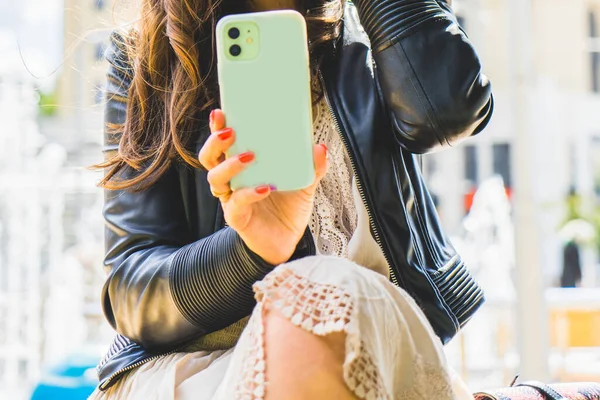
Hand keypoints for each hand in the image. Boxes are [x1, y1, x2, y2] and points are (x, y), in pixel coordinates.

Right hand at [198, 109, 327, 264]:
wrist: (288, 241)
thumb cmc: (288, 208)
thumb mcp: (304, 184)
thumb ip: (313, 167)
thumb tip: (320, 147)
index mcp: (241, 167)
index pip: (222, 144)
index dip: (217, 128)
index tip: (221, 112)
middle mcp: (231, 181)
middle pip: (209, 158)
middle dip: (215, 143)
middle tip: (231, 132)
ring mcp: (231, 199)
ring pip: (215, 179)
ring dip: (230, 165)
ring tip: (249, 157)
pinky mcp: (236, 217)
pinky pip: (236, 203)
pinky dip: (249, 193)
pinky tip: (265, 187)